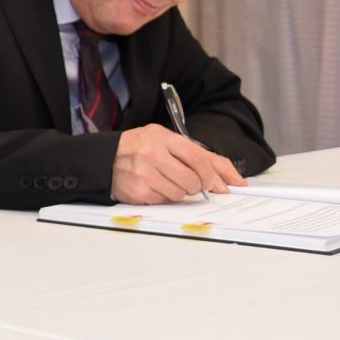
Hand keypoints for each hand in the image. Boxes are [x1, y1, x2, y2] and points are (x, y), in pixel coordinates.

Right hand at [111, 125, 245, 203]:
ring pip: (180, 194)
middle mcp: (151, 153)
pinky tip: (153, 186)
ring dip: (179, 192)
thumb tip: (233, 181)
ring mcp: (142, 173)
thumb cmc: (142, 149)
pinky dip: (163, 197)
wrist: (105, 158)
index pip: (198, 158)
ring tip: (165, 181)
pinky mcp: (137, 191)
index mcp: (162, 137)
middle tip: (187, 183)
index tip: (216, 184)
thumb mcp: (169, 142)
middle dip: (196, 186)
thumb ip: (202, 158)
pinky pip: (164, 201)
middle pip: (192, 180)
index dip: (212, 175)